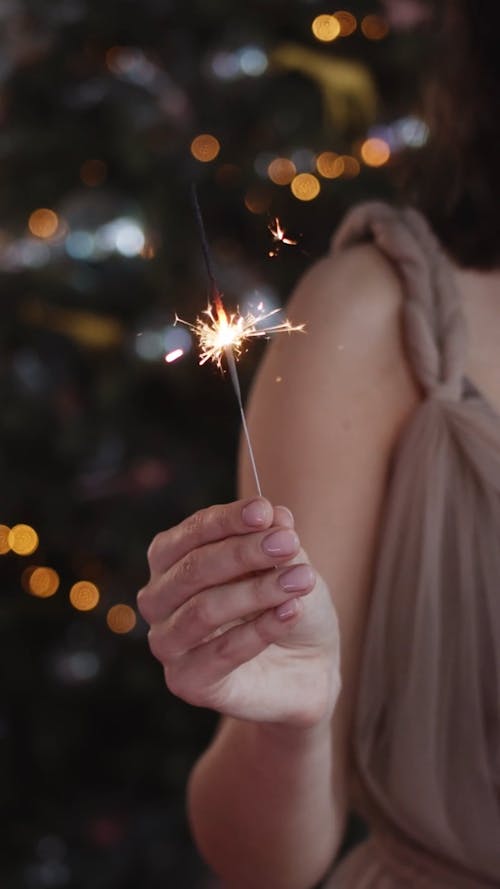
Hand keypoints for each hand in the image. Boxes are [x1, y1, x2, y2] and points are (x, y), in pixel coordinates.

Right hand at [137, 498, 340, 726]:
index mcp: (171, 560)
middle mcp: (158, 599)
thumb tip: (275, 515)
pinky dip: (261, 629)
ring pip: (203, 610)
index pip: (192, 533)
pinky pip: (221, 652)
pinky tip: (293, 610)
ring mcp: (167, 643)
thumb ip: (277, 540)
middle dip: (243, 552)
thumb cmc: (284, 602)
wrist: (307, 665)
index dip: (228, 520)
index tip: (265, 511)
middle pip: (193, 569)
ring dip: (257, 591)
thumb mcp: (288, 564)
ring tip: (301, 579)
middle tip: (289, 543)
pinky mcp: (186, 681)